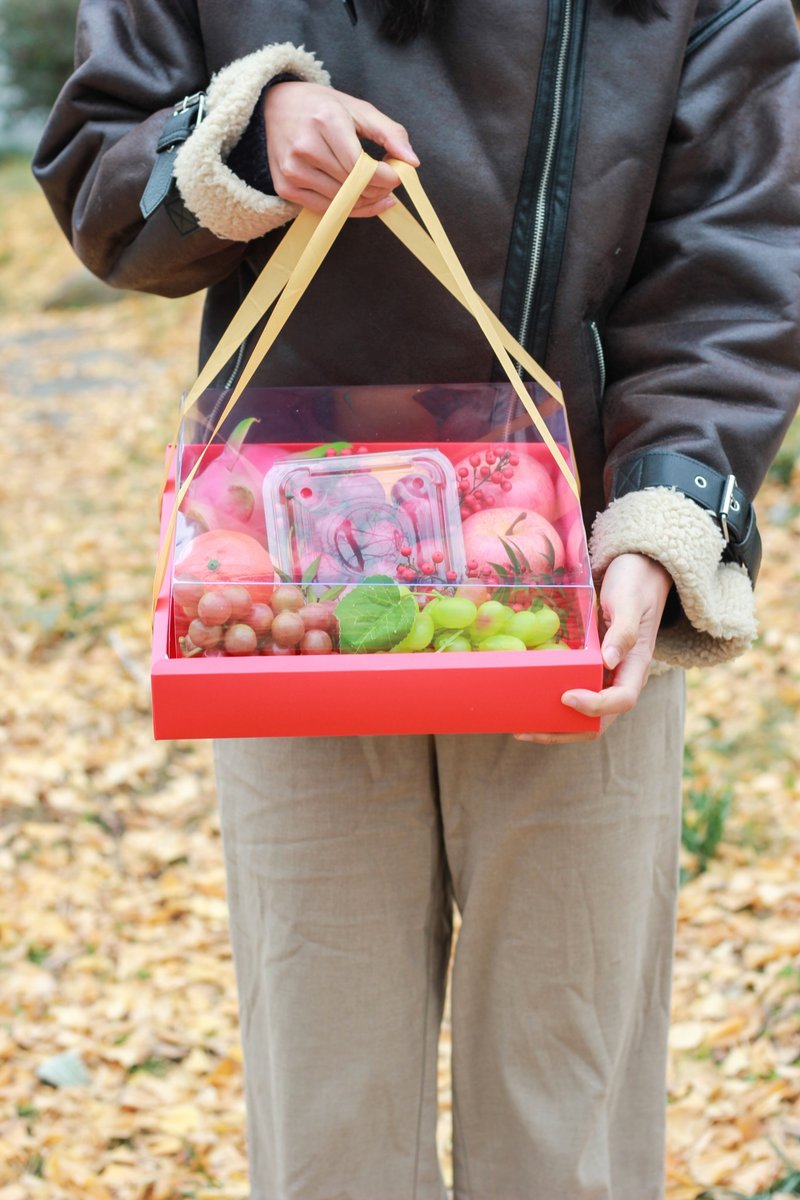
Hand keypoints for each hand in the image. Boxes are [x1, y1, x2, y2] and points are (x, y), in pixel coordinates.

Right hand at [264, 82, 418, 216]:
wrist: (273, 108)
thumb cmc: (320, 107)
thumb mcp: (357, 109)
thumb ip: (389, 132)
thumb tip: (412, 162)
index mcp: (325, 121)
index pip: (362, 167)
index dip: (386, 178)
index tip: (397, 175)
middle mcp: (305, 148)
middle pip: (354, 187)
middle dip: (379, 188)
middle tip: (387, 181)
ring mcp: (293, 171)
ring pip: (342, 202)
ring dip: (365, 200)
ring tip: (374, 188)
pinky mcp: (286, 188)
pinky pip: (326, 210)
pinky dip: (347, 208)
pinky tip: (358, 198)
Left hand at [514, 553, 672, 743]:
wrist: (640, 572)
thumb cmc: (635, 583)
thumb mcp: (630, 601)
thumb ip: (624, 629)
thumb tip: (609, 661)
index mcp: (637, 665)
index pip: (621, 700)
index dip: (595, 706)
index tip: (566, 697)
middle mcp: (623, 678)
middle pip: (600, 721)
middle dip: (566, 731)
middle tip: (528, 730)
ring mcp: (608, 677)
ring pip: (586, 717)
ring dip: (557, 727)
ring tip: (521, 729)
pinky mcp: (593, 671)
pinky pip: (576, 697)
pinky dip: (554, 710)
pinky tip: (528, 708)